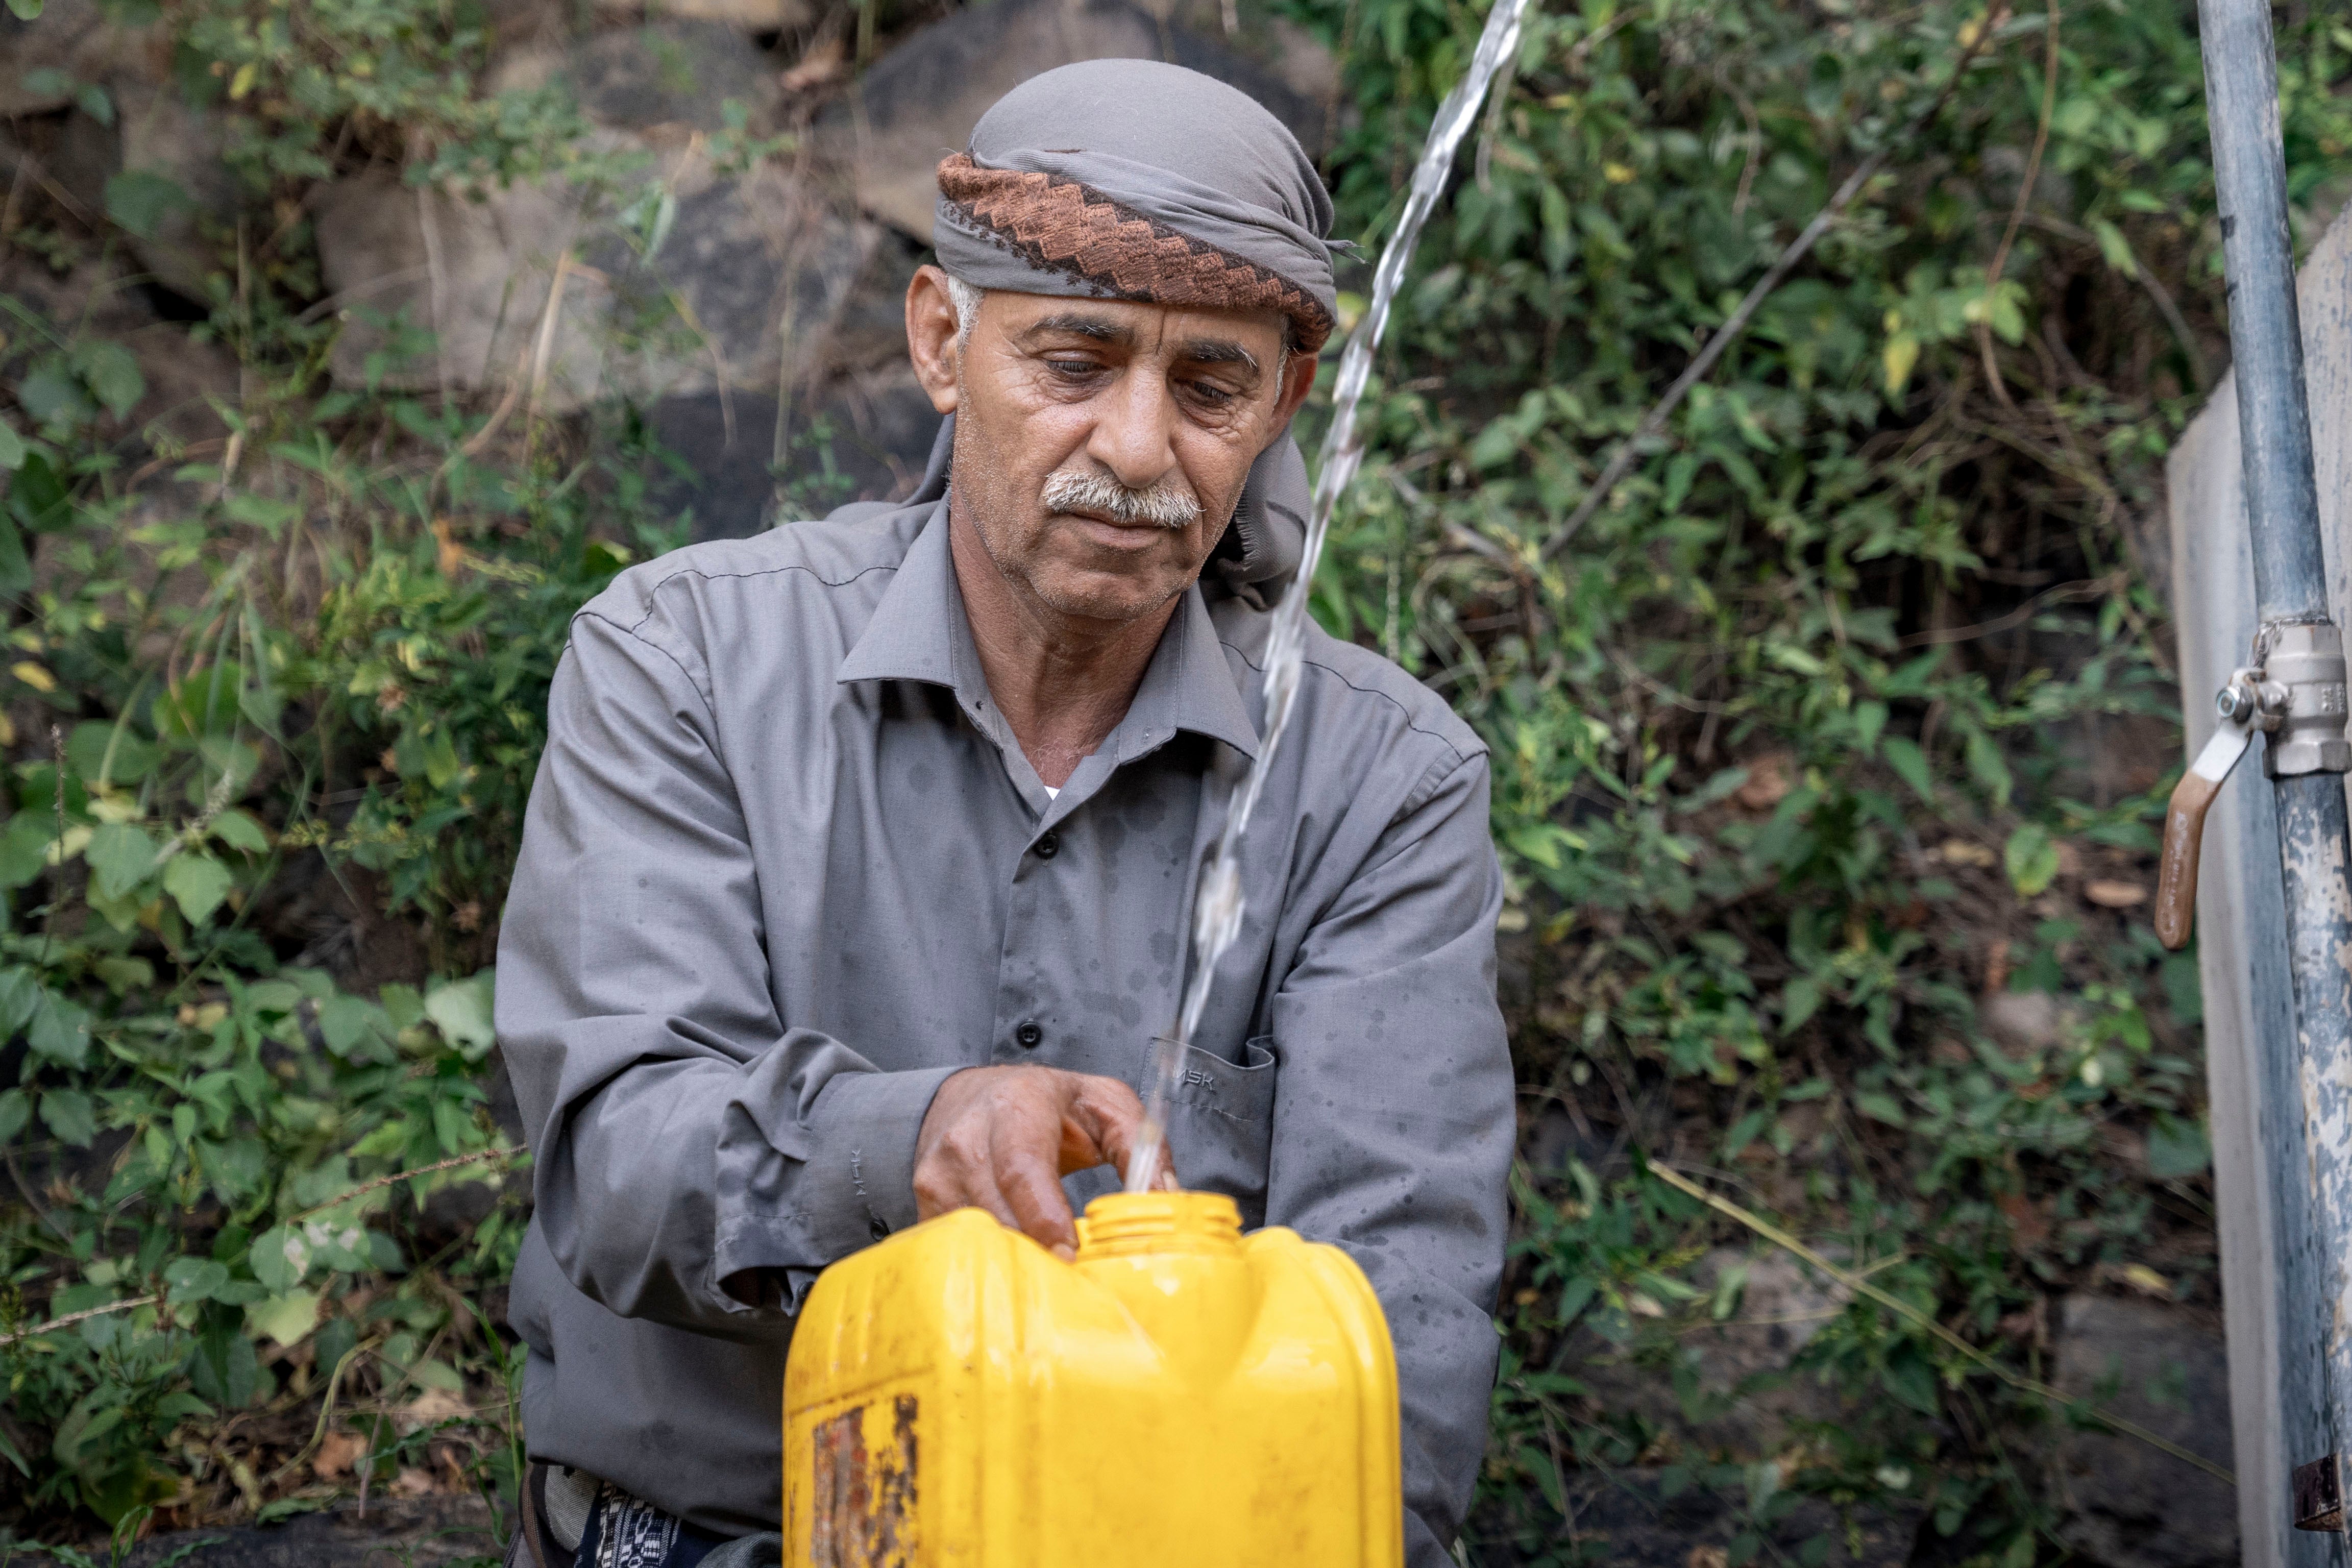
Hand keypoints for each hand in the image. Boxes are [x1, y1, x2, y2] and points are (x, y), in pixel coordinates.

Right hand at [912, 1065, 1177, 1257]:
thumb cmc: (1047, 1103)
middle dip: (1035, 1252)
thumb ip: (1141, 1146)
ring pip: (974, 1237)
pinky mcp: (926, 1205)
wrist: (974, 1095)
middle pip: (996, 1212)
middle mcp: (967, 1140)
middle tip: (1072, 1283)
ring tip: (1050, 1278)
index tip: (1071, 1254)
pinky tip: (1018, 1269)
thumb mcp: (1106, 1104)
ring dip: (1014, 1263)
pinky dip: (989, 1264)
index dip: (1044, 1217)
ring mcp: (938, 1175)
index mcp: (1016, 1108)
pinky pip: (957, 1248)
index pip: (1022, 1169)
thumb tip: (1165, 1199)